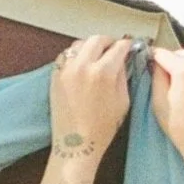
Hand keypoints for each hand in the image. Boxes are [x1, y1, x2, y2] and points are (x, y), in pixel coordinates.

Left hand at [49, 34, 133, 158]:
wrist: (76, 144)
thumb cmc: (102, 128)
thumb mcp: (123, 100)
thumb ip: (122, 75)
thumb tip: (122, 59)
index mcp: (103, 72)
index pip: (118, 47)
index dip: (126, 45)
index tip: (128, 46)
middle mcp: (82, 66)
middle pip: (97, 39)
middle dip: (108, 41)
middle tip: (113, 48)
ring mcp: (66, 70)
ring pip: (79, 44)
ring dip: (90, 46)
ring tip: (97, 55)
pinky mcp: (55, 77)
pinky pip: (64, 56)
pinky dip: (74, 55)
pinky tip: (81, 64)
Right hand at [151, 46, 183, 176]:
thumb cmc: (181, 128)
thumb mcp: (159, 103)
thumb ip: (155, 77)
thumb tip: (155, 63)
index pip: (163, 54)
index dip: (152, 60)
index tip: (148, 66)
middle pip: (181, 54)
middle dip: (171, 62)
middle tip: (164, 81)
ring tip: (181, 88)